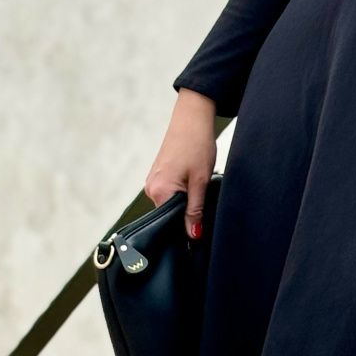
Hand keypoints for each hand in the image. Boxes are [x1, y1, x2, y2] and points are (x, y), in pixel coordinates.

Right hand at [144, 89, 217, 238]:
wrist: (192, 118)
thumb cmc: (197, 145)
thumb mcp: (201, 181)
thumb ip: (195, 210)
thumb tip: (193, 236)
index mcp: (159, 191)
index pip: (170, 224)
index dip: (186, 228)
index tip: (200, 228)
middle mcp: (151, 188)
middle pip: (169, 215)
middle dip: (186, 215)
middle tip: (203, 202)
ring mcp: (153, 181)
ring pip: (170, 204)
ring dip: (185, 203)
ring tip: (199, 187)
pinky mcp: (158, 175)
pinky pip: (168, 193)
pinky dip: (181, 193)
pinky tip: (193, 182)